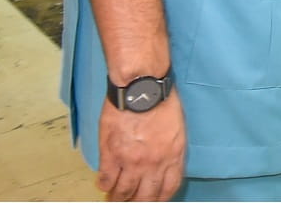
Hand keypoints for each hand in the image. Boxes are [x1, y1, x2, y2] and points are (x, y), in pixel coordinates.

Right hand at [96, 86, 185, 201]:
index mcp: (173, 156)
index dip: (160, 198)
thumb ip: (171, 149)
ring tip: (114, 198)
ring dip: (118, 198)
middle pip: (145, 196)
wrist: (141, 88)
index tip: (154, 200)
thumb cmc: (161, 101)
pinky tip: (103, 185)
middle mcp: (154, 164)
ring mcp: (131, 162)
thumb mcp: (177, 128)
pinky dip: (104, 185)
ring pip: (124, 192)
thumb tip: (163, 163)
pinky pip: (106, 179)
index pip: (169, 187)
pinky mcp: (112, 155)